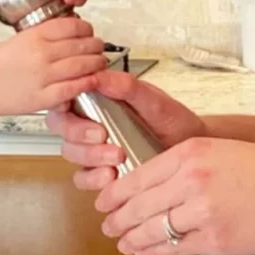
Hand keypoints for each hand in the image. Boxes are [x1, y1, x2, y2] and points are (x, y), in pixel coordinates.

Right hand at [0, 17, 105, 115]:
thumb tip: (71, 33)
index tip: (90, 33)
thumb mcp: (20, 40)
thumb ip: (45, 37)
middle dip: (97, 47)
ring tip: (99, 64)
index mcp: (35, 35)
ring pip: (82, 65)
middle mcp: (41, 53)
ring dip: (96, 64)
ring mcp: (43, 75)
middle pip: (82, 45)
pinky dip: (87, 83)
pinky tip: (92, 80)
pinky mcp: (42, 97)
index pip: (73, 26)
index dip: (87, 29)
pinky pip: (73, 88)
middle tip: (100, 49)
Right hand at [45, 69, 206, 189]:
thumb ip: (127, 88)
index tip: (79, 108)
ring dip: (89, 157)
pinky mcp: (102, 171)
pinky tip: (111, 176)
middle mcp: (92, 122)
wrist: (191, 149)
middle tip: (103, 136)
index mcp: (99, 99)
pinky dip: (93, 178)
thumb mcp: (154, 100)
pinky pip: (83, 178)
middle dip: (79, 134)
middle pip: (62, 128)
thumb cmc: (174, 121)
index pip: (65, 98)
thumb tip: (100, 76)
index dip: (63, 104)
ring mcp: (95, 148)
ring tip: (116, 157)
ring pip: (72, 153)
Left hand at [93, 137, 254, 254]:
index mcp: (191, 153)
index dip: (114, 193)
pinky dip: (155, 252)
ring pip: (152, 230)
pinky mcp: (215, 240)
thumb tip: (151, 183)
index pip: (138, 176)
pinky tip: (146, 251)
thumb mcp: (218, 148)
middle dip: (117, 219)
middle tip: (107, 224)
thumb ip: (183, 163)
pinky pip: (175, 248)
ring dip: (131, 239)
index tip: (104, 199)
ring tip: (122, 241)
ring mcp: (203, 213)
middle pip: (138, 205)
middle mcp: (192, 182)